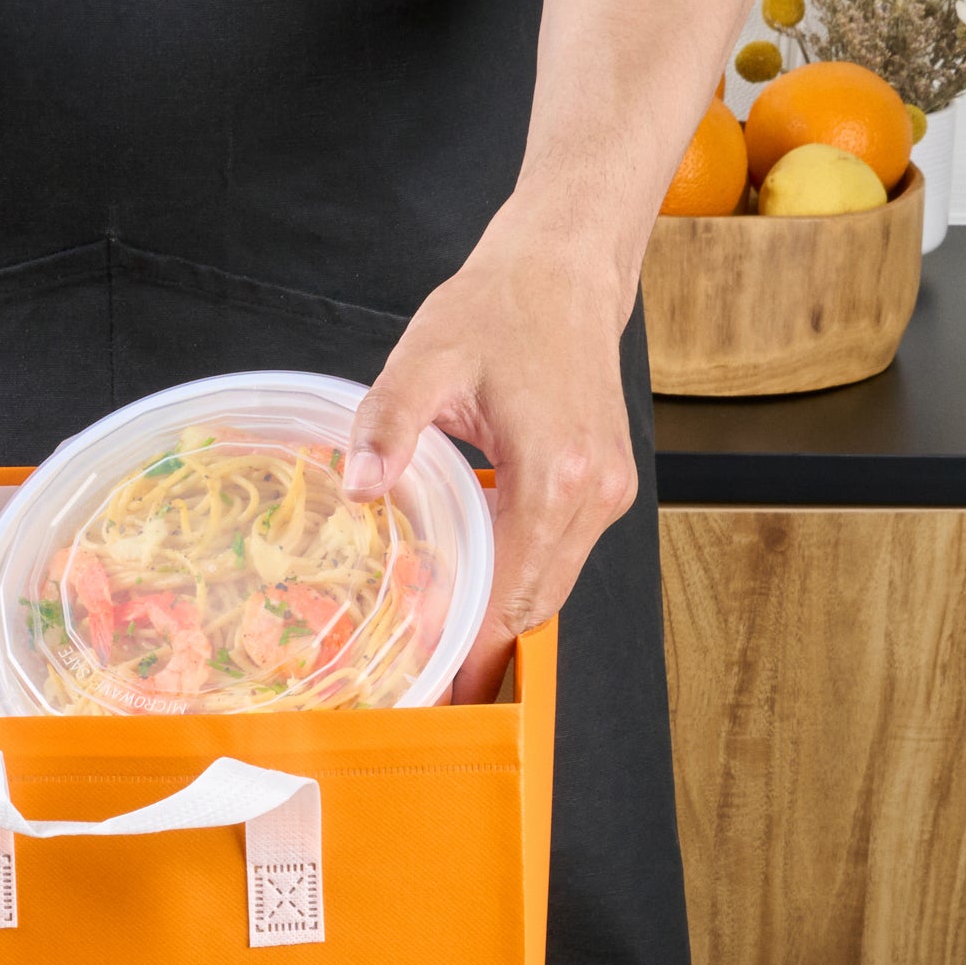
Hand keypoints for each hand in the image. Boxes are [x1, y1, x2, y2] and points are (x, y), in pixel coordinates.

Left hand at [344, 199, 638, 701]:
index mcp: (555, 473)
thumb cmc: (500, 307)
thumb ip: (388, 426)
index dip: (469, 649)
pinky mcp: (605, 486)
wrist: (564, 268)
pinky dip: (519, 586)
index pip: (509, 591)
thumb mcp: (425, 358)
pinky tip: (475, 600)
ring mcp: (607, 493)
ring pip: (551, 588)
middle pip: (535, 605)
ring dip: (502, 623)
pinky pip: (559, 559)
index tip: (433, 691)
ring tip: (446, 662)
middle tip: (430, 696)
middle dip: (484, 655)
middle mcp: (594, 493)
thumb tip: (358, 487)